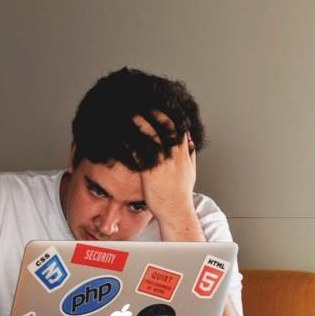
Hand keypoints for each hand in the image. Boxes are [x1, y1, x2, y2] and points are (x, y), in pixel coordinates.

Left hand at [132, 111, 197, 230]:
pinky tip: (123, 135)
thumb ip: (190, 155)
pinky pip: (140, 153)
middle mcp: (175, 157)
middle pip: (167, 128)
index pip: (180, 129)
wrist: (176, 211)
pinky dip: (132, 142)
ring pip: (153, 137)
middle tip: (145, 104)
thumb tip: (190, 143)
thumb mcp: (190, 172)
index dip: (171, 116)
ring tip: (132, 113)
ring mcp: (163, 164)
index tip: (162, 107)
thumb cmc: (180, 195)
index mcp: (184, 155)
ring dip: (142, 123)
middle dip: (156, 114)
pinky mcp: (150, 172)